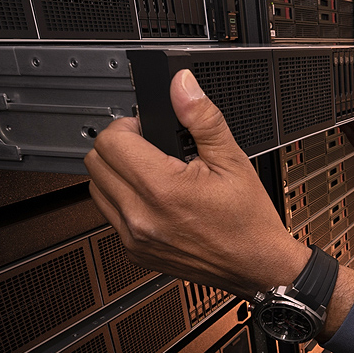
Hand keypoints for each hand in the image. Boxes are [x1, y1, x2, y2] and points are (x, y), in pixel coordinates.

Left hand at [84, 69, 307, 297]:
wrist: (258, 266)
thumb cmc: (249, 220)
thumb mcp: (232, 160)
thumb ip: (201, 118)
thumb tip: (182, 86)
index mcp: (163, 189)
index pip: (111, 141)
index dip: (127, 127)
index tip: (146, 129)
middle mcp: (141, 216)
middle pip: (95, 163)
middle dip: (118, 147)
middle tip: (149, 149)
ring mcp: (134, 237)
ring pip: (95, 190)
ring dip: (116, 175)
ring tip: (151, 174)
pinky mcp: (134, 252)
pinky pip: (110, 216)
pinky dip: (123, 202)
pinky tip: (153, 200)